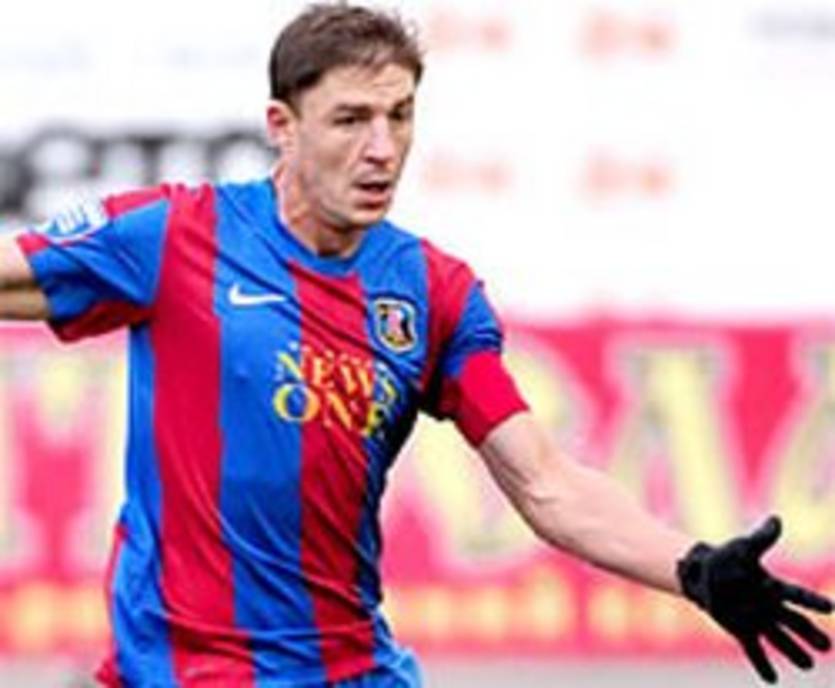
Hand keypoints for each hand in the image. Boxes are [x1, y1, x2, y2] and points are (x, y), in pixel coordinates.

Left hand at [677, 515, 832, 683]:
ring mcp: (756, 619)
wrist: (704, 573)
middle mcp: (769, 605)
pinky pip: (754, 649)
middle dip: (809, 634)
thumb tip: (777, 519)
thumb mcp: (743, 547)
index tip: (829, 607)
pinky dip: (761, 664)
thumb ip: (761, 538)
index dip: (811, 600)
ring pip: (779, 638)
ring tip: (808, 665)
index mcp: (772, 585)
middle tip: (827, 646)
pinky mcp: (741, 630)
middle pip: (793, 622)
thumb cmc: (727, 558)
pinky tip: (772, 680)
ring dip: (792, 651)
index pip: (796, 594)